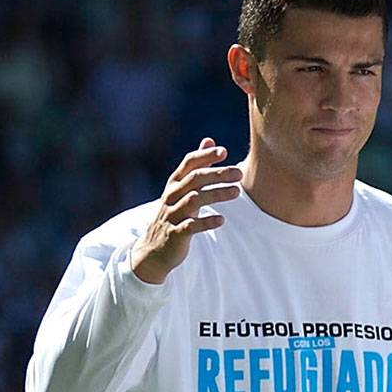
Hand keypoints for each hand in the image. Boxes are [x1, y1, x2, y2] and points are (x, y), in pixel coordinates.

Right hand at [130, 138, 240, 283]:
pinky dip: (206, 222)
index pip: (188, 164)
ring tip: (236, 192)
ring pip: (194, 200)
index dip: (205, 156)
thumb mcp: (182, 189)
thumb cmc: (173, 215)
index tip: (224, 152)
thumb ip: (196, 166)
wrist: (152, 250)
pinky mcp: (175, 234)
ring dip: (216, 195)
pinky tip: (221, 220)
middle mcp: (171, 197)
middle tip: (238, 173)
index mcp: (174, 184)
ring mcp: (172, 216)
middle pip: (194, 180)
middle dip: (217, 174)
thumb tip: (209, 141)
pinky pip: (191, 226)